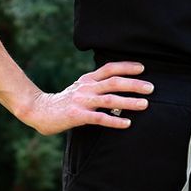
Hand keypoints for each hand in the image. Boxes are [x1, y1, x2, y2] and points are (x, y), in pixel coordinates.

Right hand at [19, 61, 154, 135]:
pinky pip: (99, 118)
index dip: (126, 66)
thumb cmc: (63, 102)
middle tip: (151, 87)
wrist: (39, 110)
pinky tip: (127, 123)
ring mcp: (81, 101)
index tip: (142, 67)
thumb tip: (119, 87)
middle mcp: (86, 87)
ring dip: (129, 101)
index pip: (109, 68)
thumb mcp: (80, 88)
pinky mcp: (77, 115)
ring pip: (109, 99)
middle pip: (113, 82)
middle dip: (134, 84)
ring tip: (145, 104)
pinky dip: (115, 120)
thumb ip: (96, 86)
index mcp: (87, 80)